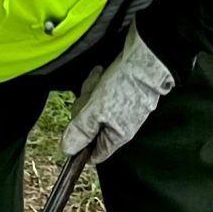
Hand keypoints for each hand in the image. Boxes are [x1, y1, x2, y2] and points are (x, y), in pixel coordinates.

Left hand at [63, 30, 175, 162]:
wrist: (144, 57)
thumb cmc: (124, 86)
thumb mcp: (96, 112)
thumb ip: (81, 132)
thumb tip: (67, 150)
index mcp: (116, 137)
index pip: (94, 154)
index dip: (80, 144)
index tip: (74, 128)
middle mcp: (119, 126)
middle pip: (88, 127)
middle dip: (83, 110)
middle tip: (90, 98)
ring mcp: (119, 108)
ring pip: (91, 107)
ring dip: (89, 92)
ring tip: (98, 81)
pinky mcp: (119, 92)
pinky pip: (99, 92)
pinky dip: (97, 82)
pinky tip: (100, 74)